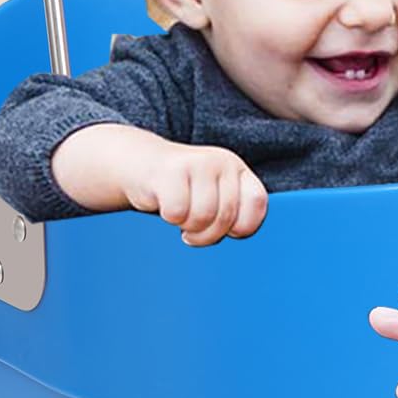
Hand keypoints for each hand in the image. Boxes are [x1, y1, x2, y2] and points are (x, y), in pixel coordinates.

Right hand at [132, 141, 269, 245]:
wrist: (140, 162)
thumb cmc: (181, 187)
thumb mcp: (213, 196)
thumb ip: (231, 212)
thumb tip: (238, 234)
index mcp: (238, 170)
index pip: (257, 202)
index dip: (243, 225)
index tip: (227, 230)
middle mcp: (223, 162)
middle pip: (226, 217)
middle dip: (207, 234)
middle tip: (193, 230)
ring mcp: (199, 163)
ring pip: (202, 217)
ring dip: (187, 226)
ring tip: (181, 216)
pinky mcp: (171, 170)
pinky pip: (177, 212)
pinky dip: (170, 216)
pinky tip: (166, 205)